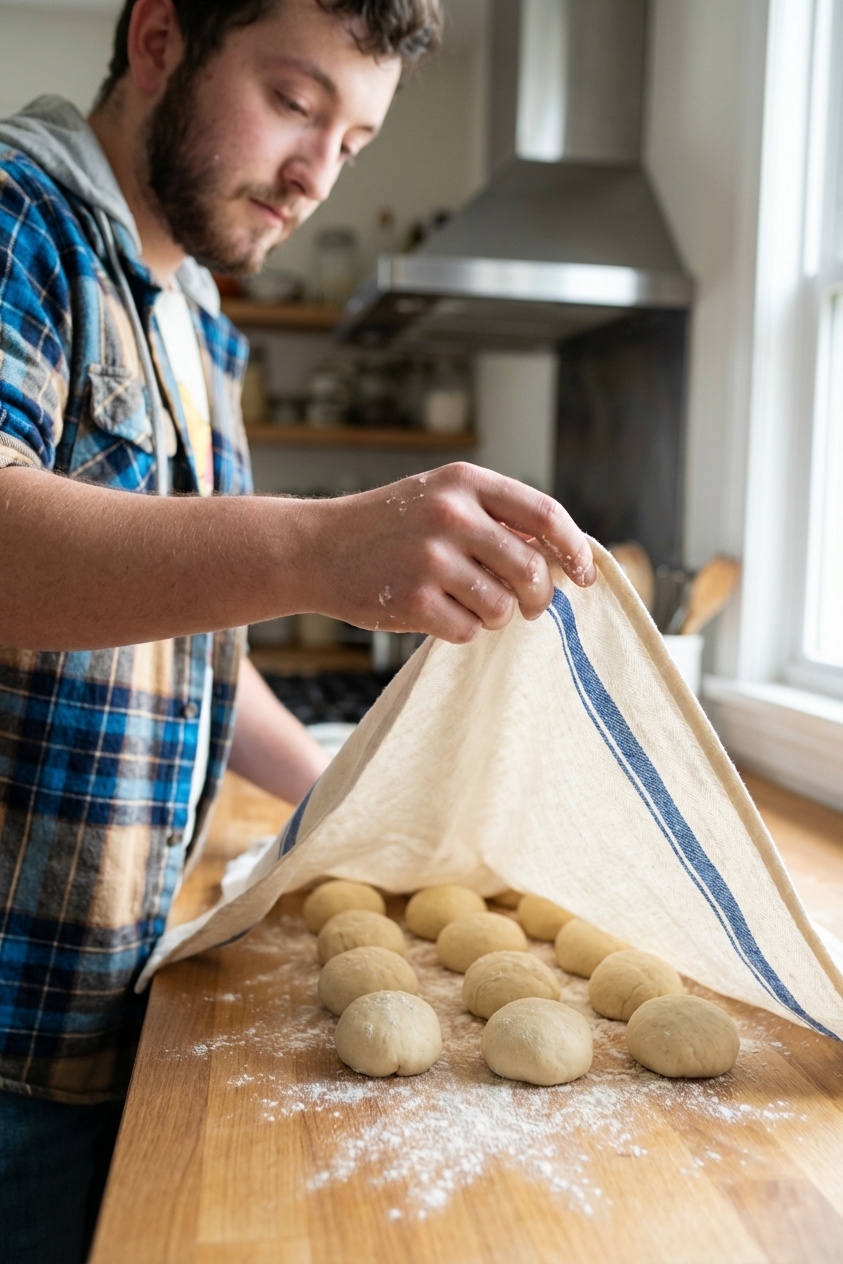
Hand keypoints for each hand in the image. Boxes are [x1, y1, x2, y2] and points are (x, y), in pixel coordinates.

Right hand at [302, 463, 595, 643]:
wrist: (316, 548)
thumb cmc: (389, 527)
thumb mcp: (441, 499)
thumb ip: (496, 518)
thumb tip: (563, 557)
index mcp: (465, 482)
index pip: (544, 514)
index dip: (574, 549)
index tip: (585, 575)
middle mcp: (451, 515)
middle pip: (531, 568)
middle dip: (541, 597)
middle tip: (533, 607)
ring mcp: (430, 558)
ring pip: (502, 606)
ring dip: (497, 617)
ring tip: (472, 606)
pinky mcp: (413, 600)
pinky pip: (468, 630)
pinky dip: (462, 630)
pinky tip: (438, 614)